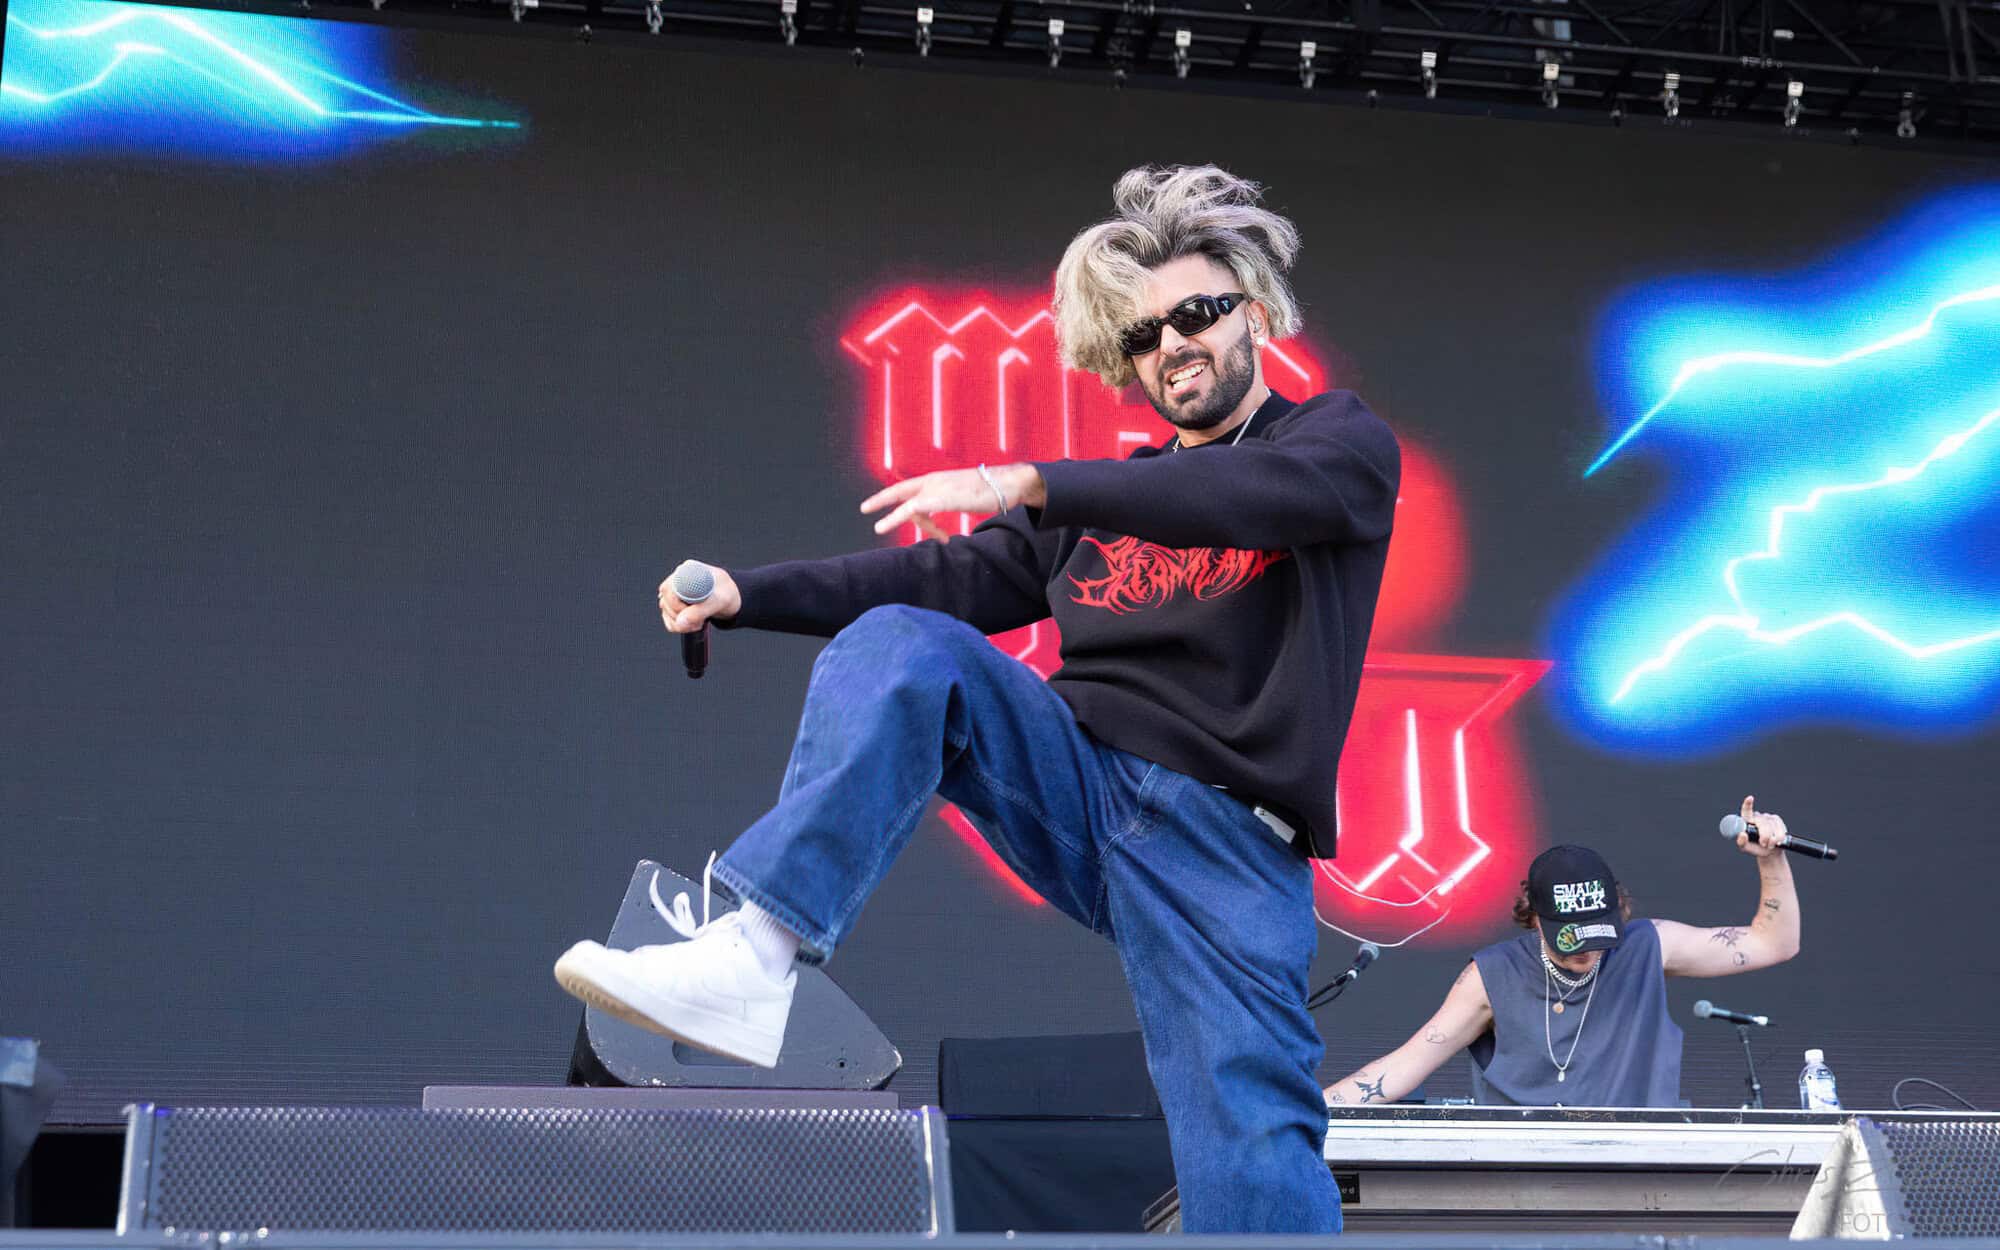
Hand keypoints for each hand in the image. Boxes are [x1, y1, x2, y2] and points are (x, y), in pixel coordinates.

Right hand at [657, 563, 740, 632]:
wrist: (734, 599)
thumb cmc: (728, 593)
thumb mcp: (719, 602)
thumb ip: (700, 611)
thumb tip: (681, 622)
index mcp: (688, 571)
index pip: (669, 588)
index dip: (677, 604)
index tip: (691, 612)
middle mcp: (678, 579)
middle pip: (665, 601)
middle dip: (681, 616)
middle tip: (699, 620)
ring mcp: (675, 592)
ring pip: (666, 612)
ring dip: (681, 623)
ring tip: (699, 621)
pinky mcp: (674, 604)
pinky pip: (668, 619)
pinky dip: (678, 626)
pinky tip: (693, 624)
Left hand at [859, 464, 1045, 536]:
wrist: (1008, 484)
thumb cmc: (991, 491)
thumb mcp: (963, 497)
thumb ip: (948, 502)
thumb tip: (941, 514)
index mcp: (939, 478)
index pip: (910, 486)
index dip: (894, 494)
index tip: (881, 502)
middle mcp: (934, 480)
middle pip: (901, 491)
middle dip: (882, 499)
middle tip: (865, 508)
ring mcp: (937, 488)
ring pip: (906, 504)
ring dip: (892, 517)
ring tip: (879, 527)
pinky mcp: (941, 498)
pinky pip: (913, 510)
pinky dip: (899, 518)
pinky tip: (891, 525)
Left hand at [1733, 793, 1787, 857]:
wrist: (1770, 851)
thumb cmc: (1755, 847)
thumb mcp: (1745, 847)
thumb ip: (1741, 842)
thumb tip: (1742, 834)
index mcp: (1746, 821)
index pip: (1746, 811)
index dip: (1748, 804)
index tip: (1750, 798)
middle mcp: (1757, 817)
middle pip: (1762, 823)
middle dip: (1764, 836)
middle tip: (1763, 844)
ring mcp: (1767, 817)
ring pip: (1772, 827)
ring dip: (1772, 839)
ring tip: (1769, 845)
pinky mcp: (1777, 820)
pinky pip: (1780, 829)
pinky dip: (1779, 837)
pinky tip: (1777, 841)